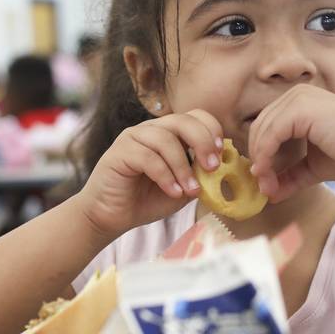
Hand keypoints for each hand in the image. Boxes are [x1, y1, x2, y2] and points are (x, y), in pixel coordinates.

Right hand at [76, 110, 224, 237]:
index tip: (221, 154)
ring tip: (191, 190)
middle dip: (202, 142)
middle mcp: (151, 130)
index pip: (194, 116)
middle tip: (212, 167)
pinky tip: (173, 191)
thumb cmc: (146, 200)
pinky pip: (148, 157)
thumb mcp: (182, 187)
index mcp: (168, 133)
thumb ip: (199, 175)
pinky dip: (166, 176)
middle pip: (182, 120)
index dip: (211, 130)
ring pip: (165, 139)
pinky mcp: (119, 152)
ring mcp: (133, 138)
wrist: (111, 216)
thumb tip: (223, 166)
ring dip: (183, 167)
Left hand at [247, 84, 334, 201]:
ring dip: (261, 163)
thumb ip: (291, 175)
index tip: (266, 183)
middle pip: (259, 128)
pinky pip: (270, 134)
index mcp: (300, 101)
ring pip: (261, 131)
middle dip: (258, 160)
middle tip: (264, 188)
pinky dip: (265, 158)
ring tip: (268, 187)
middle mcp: (298, 94)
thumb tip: (268, 193)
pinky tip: (270, 178)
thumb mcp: (314, 166)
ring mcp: (299, 98)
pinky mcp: (301, 108)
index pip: (267, 126)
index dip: (261, 155)